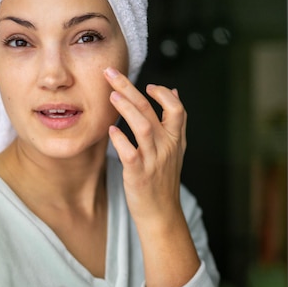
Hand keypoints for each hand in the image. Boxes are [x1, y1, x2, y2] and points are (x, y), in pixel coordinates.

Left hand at [104, 67, 185, 227]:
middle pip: (151, 110)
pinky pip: (130, 154)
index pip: (177, 109)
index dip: (162, 94)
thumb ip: (173, 121)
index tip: (147, 84)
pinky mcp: (139, 175)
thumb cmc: (163, 179)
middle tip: (111, 73)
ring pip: (143, 127)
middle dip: (131, 88)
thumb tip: (172, 91)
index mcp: (176, 140)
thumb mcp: (174, 148)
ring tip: (112, 95)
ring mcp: (154, 161)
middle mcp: (167, 147)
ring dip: (127, 109)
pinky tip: (110, 130)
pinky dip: (120, 140)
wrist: (161, 214)